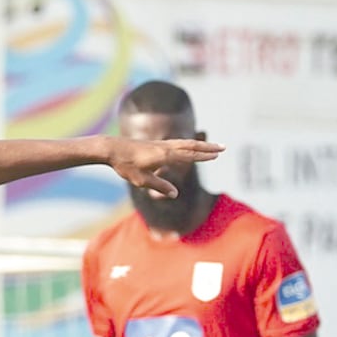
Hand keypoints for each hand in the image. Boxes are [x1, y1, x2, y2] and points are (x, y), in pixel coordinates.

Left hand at [106, 138, 223, 196]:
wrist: (112, 148)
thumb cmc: (126, 166)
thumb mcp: (142, 181)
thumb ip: (160, 186)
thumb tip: (175, 194)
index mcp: (164, 156)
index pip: (189, 156)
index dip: (204, 156)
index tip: (217, 156)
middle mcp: (165, 147)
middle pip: (191, 146)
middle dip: (208, 147)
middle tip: (223, 147)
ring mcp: (161, 144)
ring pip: (185, 143)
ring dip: (200, 144)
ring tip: (211, 146)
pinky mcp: (156, 144)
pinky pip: (177, 143)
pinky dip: (188, 144)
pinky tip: (191, 147)